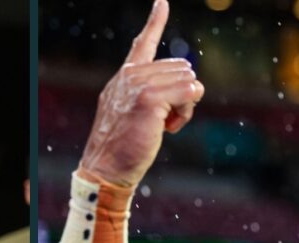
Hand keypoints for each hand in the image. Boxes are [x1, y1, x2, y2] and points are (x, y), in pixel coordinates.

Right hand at [78, 0, 203, 188]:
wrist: (105, 168)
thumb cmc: (123, 148)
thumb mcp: (133, 114)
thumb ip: (153, 94)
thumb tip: (193, 86)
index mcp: (125, 77)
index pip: (143, 43)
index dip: (155, 21)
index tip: (161, 1)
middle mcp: (130, 76)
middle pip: (182, 68)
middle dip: (183, 96)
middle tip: (165, 120)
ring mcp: (139, 85)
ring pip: (189, 81)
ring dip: (186, 107)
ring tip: (164, 125)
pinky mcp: (149, 99)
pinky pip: (189, 94)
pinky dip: (186, 113)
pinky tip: (169, 128)